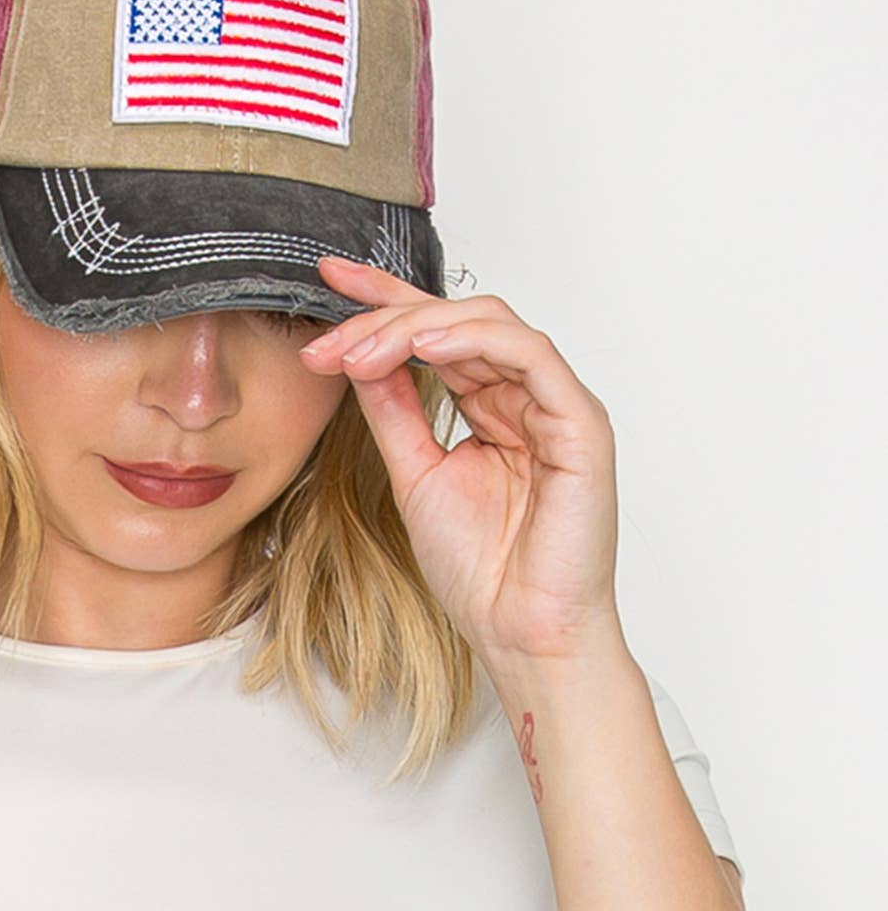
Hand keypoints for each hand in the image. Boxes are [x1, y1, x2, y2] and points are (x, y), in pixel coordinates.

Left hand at [300, 255, 623, 664]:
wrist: (519, 631)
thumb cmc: (480, 568)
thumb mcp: (414, 472)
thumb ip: (393, 411)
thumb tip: (357, 357)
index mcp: (493, 406)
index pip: (438, 333)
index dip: (385, 300)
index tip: (329, 279)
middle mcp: (526, 397)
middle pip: (457, 319)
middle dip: (385, 317)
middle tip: (328, 338)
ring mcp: (557, 406)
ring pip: (489, 324)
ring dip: (416, 327)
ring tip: (360, 349)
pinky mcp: (581, 423)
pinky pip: (531, 355)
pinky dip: (474, 341)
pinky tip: (424, 347)